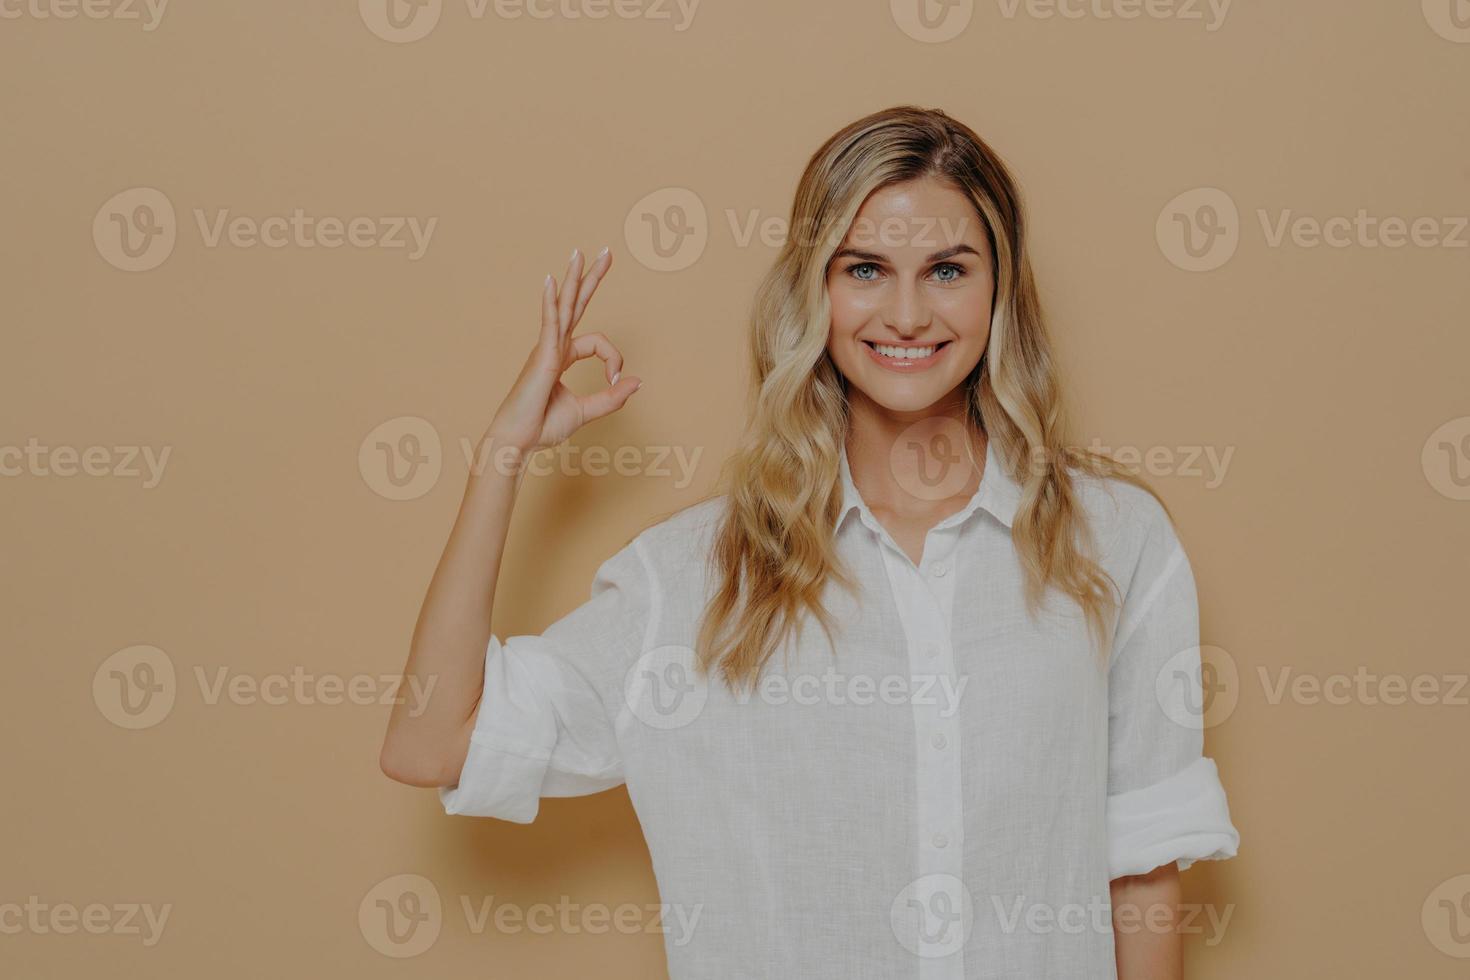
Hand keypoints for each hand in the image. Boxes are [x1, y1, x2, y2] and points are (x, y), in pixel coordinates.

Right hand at [487, 246, 641, 454]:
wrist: (518, 441)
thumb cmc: (541, 427)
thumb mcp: (586, 411)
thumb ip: (612, 397)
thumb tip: (638, 381)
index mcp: (561, 356)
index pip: (597, 343)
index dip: (613, 358)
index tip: (615, 379)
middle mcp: (552, 346)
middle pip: (575, 303)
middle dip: (591, 277)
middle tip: (606, 252)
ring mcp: (545, 348)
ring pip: (563, 306)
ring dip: (573, 278)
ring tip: (580, 253)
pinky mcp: (541, 356)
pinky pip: (549, 323)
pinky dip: (550, 302)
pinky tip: (551, 281)